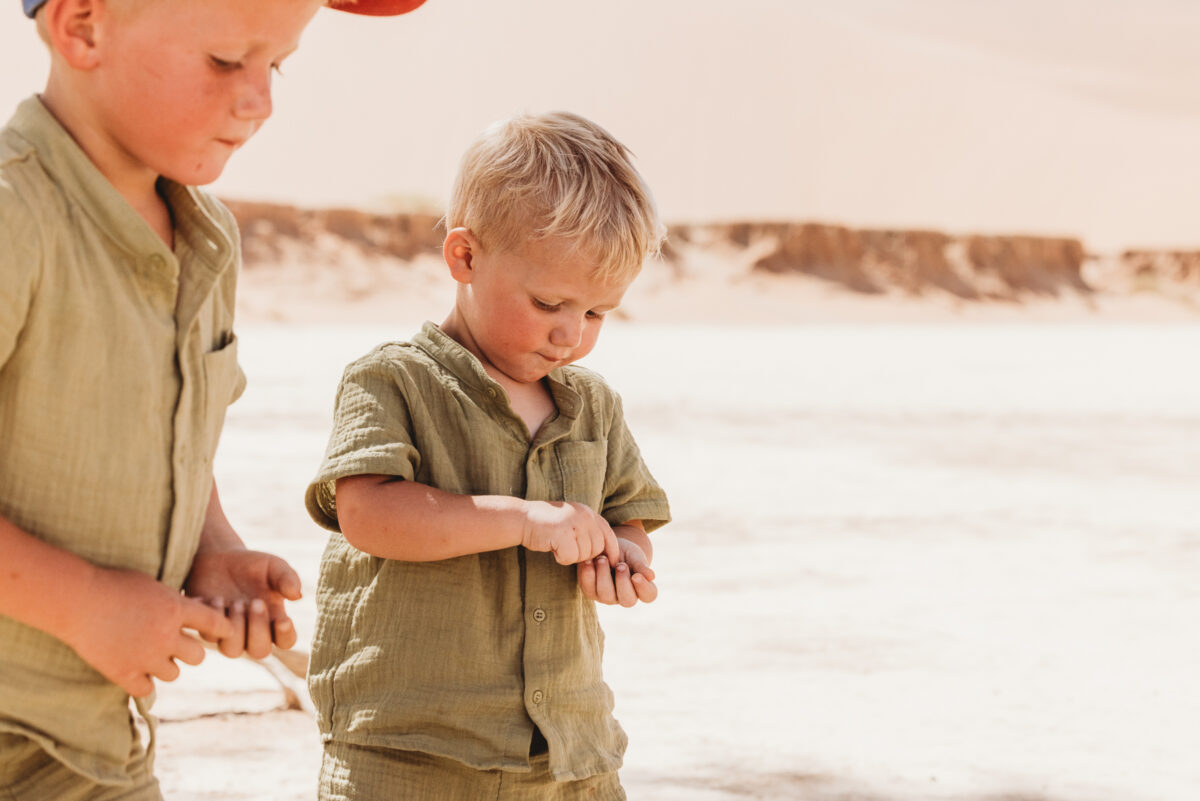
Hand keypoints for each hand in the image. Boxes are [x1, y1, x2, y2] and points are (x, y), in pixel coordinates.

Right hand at [64, 567, 232, 697]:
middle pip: (198, 657)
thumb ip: (175, 603)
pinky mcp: (123, 673)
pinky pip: (146, 688)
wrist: (78, 599)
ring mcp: (145, 656)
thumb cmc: (115, 584)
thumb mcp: (154, 585)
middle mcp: (166, 636)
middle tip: (177, 646)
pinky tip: (134, 670)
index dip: (223, 629)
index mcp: (176, 609)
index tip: (225, 632)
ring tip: (151, 656)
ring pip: (173, 674)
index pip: (214, 623)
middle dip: (189, 651)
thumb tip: (196, 613)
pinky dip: (141, 681)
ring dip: (165, 666)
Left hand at [183, 548, 301, 658]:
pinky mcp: (208, 628)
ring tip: (234, 602)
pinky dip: (213, 617)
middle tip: (255, 602)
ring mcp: (230, 633)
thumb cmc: (252, 565)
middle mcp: (253, 632)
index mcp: (275, 619)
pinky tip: (214, 598)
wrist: (219, 557)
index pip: (286, 641)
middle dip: (258, 629)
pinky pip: (209, 636)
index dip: (286, 635)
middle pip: (260, 651)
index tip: (283, 620)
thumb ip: (287, 578)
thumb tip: (298, 595)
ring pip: (232, 650)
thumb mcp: (273, 566)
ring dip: (236, 627)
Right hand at [521, 501, 620, 565]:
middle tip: (568, 549)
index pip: (609, 535)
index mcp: (588, 513)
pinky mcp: (563, 534)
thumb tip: (606, 553)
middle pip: (597, 549)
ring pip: (584, 555)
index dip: (611, 551)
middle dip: (584, 556)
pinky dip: (561, 558)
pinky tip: (553, 549)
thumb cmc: (546, 524)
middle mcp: (584, 516)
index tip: (609, 563)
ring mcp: (574, 524)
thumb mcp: (572, 521)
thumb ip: (588, 531)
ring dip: (571, 556)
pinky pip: (570, 557)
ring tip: (558, 546)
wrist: (522, 518)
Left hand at [577, 536, 657, 606]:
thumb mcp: (634, 556)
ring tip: (602, 559)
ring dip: (604, 576)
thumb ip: (641, 565)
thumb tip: (651, 576)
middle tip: (620, 565)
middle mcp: (625, 597)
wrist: (607, 548)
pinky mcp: (590, 591)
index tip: (637, 575)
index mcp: (641, 588)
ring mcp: (607, 597)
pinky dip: (588, 574)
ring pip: (605, 595)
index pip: (648, 595)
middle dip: (623, 582)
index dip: (643, 588)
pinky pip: (588, 587)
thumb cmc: (626, 553)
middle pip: (627, 600)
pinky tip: (589, 561)